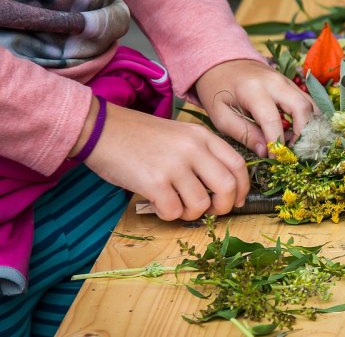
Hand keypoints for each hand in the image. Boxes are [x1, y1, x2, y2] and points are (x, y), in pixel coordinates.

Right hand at [84, 100, 249, 220]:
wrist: (101, 129)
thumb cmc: (141, 136)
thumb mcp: (180, 135)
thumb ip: (203, 155)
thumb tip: (224, 189)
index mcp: (203, 136)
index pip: (238, 165)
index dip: (243, 188)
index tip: (238, 200)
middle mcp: (193, 149)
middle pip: (228, 187)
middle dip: (224, 207)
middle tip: (210, 211)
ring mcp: (174, 165)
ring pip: (201, 204)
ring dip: (191, 213)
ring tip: (176, 205)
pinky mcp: (154, 182)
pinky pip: (173, 211)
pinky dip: (168, 215)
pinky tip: (158, 204)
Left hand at [194, 59, 316, 154]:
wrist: (222, 63)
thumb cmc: (218, 90)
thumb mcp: (221, 115)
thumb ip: (243, 133)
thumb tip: (264, 151)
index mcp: (252, 89)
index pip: (272, 119)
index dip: (276, 142)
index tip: (275, 158)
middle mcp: (275, 82)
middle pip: (302, 108)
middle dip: (302, 134)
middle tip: (293, 152)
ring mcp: (286, 81)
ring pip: (310, 104)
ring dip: (309, 127)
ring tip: (296, 144)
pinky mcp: (291, 84)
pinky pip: (308, 102)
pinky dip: (309, 119)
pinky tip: (299, 132)